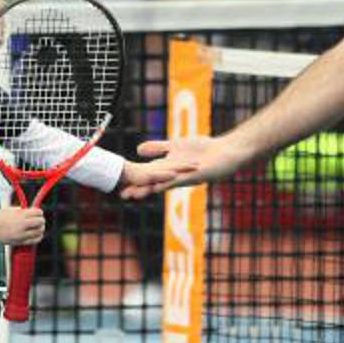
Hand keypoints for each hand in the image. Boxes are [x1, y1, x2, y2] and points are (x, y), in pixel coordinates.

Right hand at [0, 207, 44, 245]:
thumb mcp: (11, 209)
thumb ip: (23, 211)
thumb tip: (32, 212)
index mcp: (21, 215)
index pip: (38, 212)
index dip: (39, 212)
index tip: (38, 213)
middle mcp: (22, 225)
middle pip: (41, 222)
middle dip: (41, 221)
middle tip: (39, 220)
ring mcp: (21, 234)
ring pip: (39, 232)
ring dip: (40, 229)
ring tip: (37, 228)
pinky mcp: (19, 242)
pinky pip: (34, 241)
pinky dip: (37, 237)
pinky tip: (36, 235)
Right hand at [120, 136, 245, 198]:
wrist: (224, 152)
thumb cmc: (202, 149)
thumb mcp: (174, 146)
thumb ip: (158, 148)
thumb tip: (138, 150)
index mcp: (169, 169)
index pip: (148, 177)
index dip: (135, 182)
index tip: (120, 188)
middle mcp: (175, 176)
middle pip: (154, 184)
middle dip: (139, 189)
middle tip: (123, 196)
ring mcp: (185, 178)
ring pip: (164, 184)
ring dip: (150, 190)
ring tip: (136, 194)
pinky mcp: (195, 176)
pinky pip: (180, 179)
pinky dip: (168, 182)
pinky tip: (157, 186)